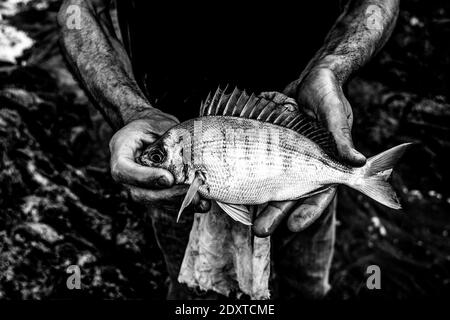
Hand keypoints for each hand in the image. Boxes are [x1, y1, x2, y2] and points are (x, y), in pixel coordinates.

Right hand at [109, 115, 210, 211]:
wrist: (150, 131)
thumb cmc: (152, 124)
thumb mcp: (156, 123)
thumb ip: (167, 138)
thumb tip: (189, 152)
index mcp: (121, 153)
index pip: (124, 171)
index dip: (145, 178)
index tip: (168, 179)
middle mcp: (126, 175)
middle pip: (140, 194)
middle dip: (166, 196)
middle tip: (188, 191)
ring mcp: (138, 187)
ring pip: (154, 202)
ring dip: (178, 203)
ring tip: (200, 201)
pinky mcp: (153, 192)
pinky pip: (165, 203)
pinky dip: (184, 204)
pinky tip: (202, 204)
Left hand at [253, 67, 365, 236]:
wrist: (312, 78)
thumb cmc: (329, 95)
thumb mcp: (336, 114)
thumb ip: (342, 138)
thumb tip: (359, 163)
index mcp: (325, 164)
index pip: (318, 195)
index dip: (307, 213)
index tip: (294, 226)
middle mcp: (303, 164)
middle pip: (288, 195)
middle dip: (275, 214)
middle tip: (260, 230)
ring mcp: (284, 157)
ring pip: (269, 184)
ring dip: (257, 200)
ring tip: (244, 216)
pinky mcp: (268, 146)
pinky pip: (256, 163)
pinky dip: (245, 174)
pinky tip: (230, 185)